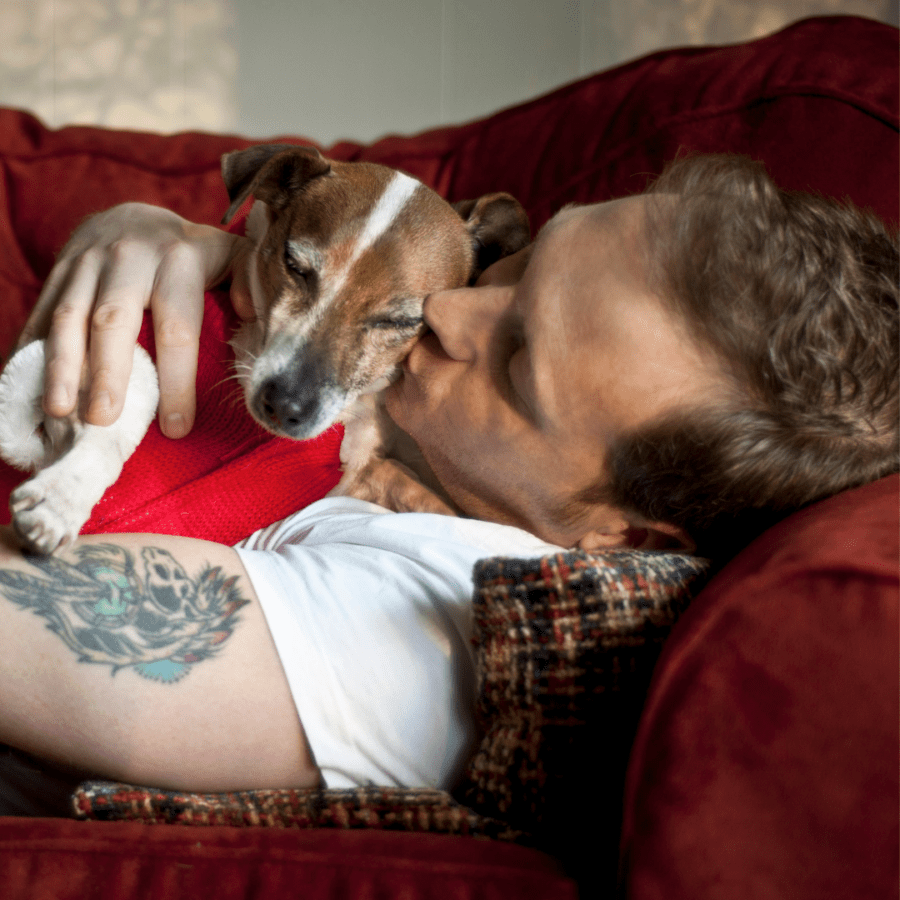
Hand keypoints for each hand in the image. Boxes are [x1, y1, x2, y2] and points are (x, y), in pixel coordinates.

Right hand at [19, 203, 247, 437]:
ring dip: (62, 367)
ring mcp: (86, 263)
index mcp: (178, 261)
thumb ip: (249, 283)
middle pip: (114, 320)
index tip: (176, 427)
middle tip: (104, 419)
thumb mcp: (231, 257)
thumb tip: (252, 316)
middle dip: (107, 372)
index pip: (178, 327)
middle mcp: (128, 259)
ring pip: (68, 316)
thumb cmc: (192, 254)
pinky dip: (33, 352)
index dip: (178, 380)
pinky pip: (40, 314)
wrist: (134, 216)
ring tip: (60, 411)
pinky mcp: (57, 273)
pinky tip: (33, 389)